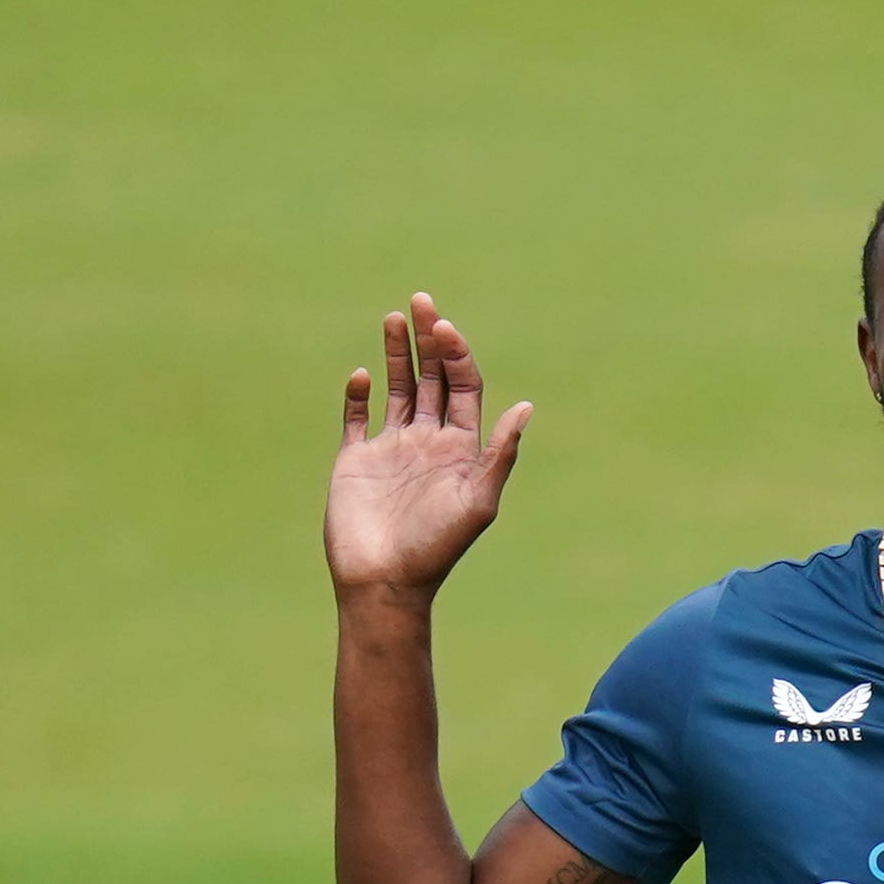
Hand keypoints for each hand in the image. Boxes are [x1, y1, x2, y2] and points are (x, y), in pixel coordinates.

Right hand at [324, 292, 532, 598]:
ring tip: (394, 316)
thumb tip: (527, 406)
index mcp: (461, 448)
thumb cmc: (437, 548)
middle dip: (428, 339)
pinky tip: (363, 375)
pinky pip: (357, 418)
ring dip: (398, 354)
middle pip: (432, 378)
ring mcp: (392, 449)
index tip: (444, 327)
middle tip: (420, 301)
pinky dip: (359, 394)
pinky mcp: (356, 460)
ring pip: (398, 389)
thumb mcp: (478, 501)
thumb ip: (500, 453)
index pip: (463, 387)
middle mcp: (428, 442)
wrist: (385, 583)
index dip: (456, 354)